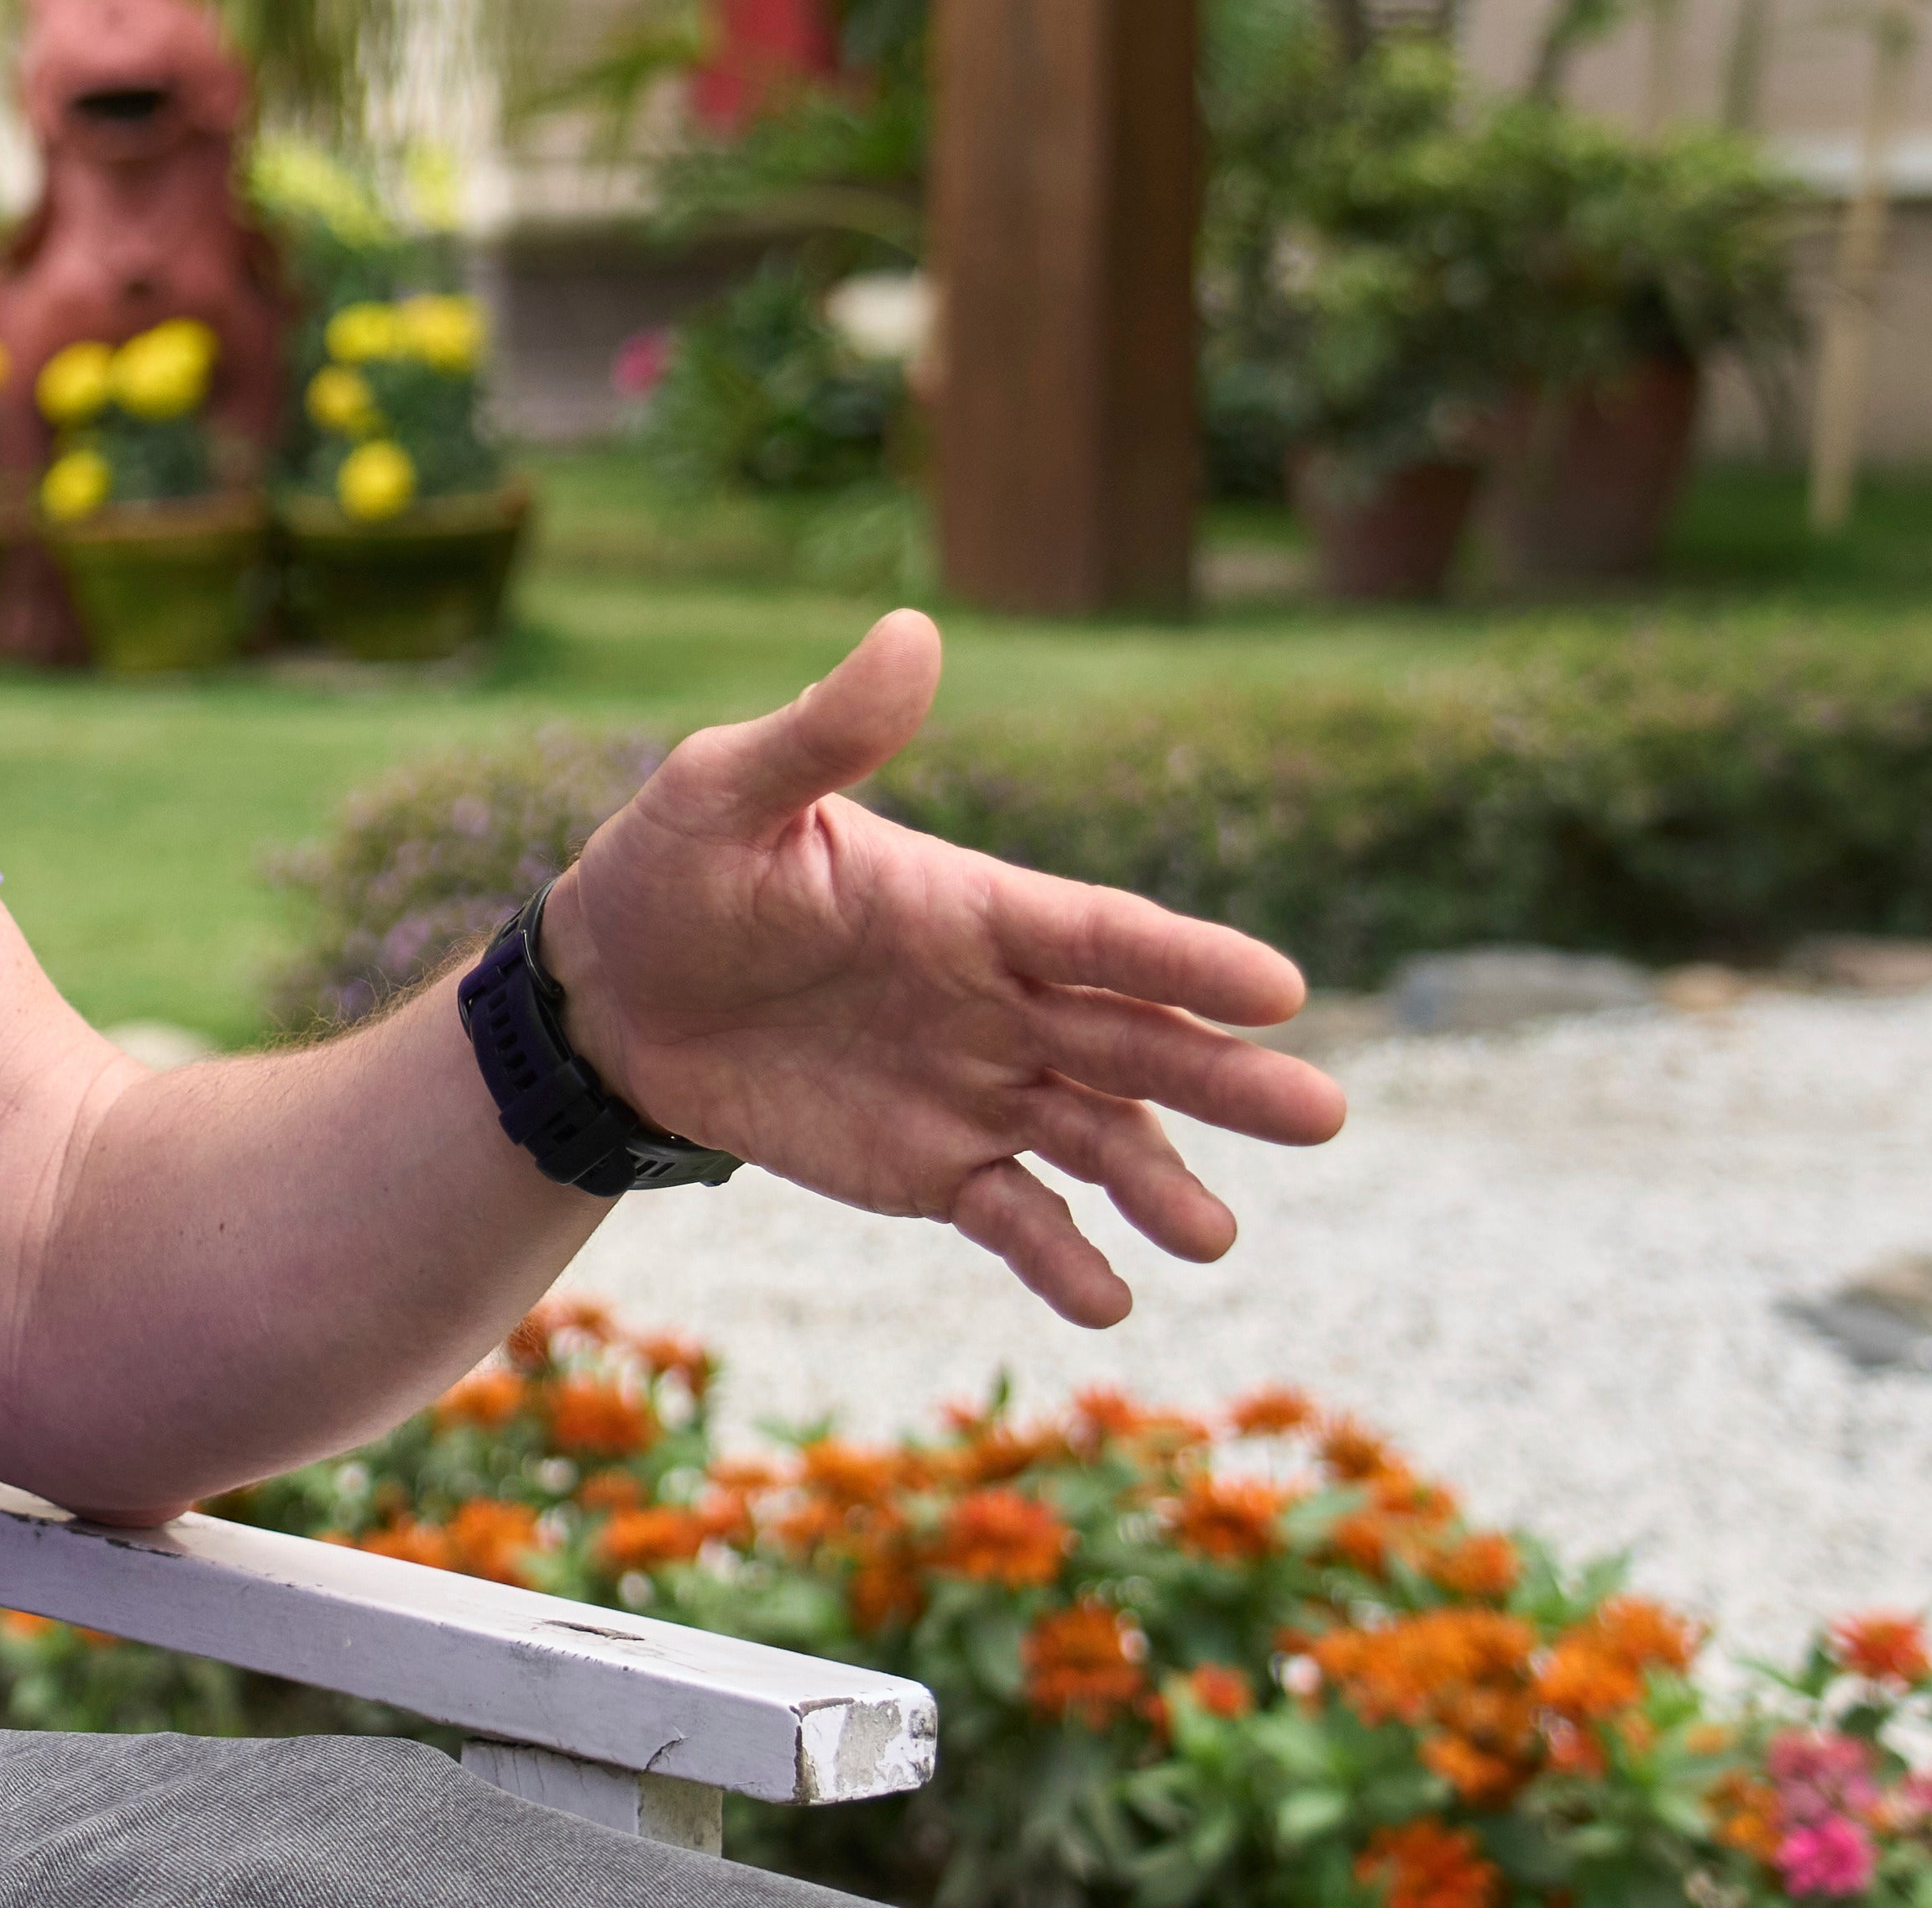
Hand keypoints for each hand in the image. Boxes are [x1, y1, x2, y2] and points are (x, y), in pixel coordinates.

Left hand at [544, 610, 1346, 1326]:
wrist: (609, 993)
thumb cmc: (674, 868)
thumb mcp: (726, 791)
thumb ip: (826, 731)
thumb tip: (913, 630)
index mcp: (971, 904)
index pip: (1098, 932)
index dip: (1185, 959)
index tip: (1279, 989)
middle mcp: (998, 999)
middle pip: (1134, 1039)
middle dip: (1224, 1079)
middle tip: (1322, 1116)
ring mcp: (975, 1088)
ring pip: (1096, 1137)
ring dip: (1158, 1184)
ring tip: (1210, 1238)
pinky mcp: (931, 1167)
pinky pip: (1015, 1216)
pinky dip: (1062, 1259)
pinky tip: (1107, 1301)